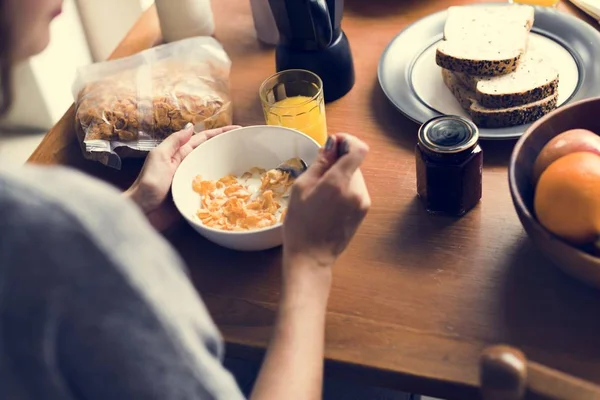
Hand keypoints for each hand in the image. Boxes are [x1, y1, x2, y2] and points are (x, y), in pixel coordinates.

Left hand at [125, 123, 240, 229]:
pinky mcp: (195, 197)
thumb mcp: (159, 157)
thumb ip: (174, 142)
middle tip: (247, 144)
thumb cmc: (148, 184)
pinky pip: (212, 189)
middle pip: (211, 153)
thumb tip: (191, 127)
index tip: (238, 129)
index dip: (220, 132)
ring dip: (229, 167)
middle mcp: (188, 166)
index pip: (203, 139)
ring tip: (247, 163)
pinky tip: (235, 186)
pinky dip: (223, 187)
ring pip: (214, 170)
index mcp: (180, 154)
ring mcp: (193, 182)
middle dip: (227, 147)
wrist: (143, 212)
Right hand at [283, 134, 370, 271]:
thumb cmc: (300, 223)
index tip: (333, 144)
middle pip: (354, 163)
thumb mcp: (301, 188)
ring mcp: (363, 202)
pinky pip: (356, 190)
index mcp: (340, 182)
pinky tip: (329, 202)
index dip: (347, 141)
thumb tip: (332, 144)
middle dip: (339, 161)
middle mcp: (357, 190)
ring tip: (321, 192)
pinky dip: (345, 188)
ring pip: (355, 176)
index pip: (358, 149)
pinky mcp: (363, 211)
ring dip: (341, 175)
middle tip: (317, 173)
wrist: (311, 257)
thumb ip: (320, 163)